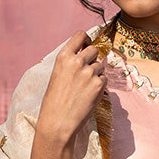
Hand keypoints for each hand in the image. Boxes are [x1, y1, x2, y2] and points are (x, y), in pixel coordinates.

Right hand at [35, 31, 105, 146]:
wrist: (57, 122)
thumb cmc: (54, 101)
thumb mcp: (57, 74)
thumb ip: (71, 63)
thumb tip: (87, 55)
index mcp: (63, 56)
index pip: (80, 35)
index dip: (86, 39)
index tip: (87, 45)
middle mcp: (77, 61)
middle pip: (94, 50)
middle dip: (93, 59)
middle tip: (86, 72)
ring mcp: (89, 72)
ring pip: (100, 66)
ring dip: (96, 75)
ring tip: (84, 89)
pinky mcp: (99, 85)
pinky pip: (104, 79)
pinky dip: (99, 86)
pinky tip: (88, 96)